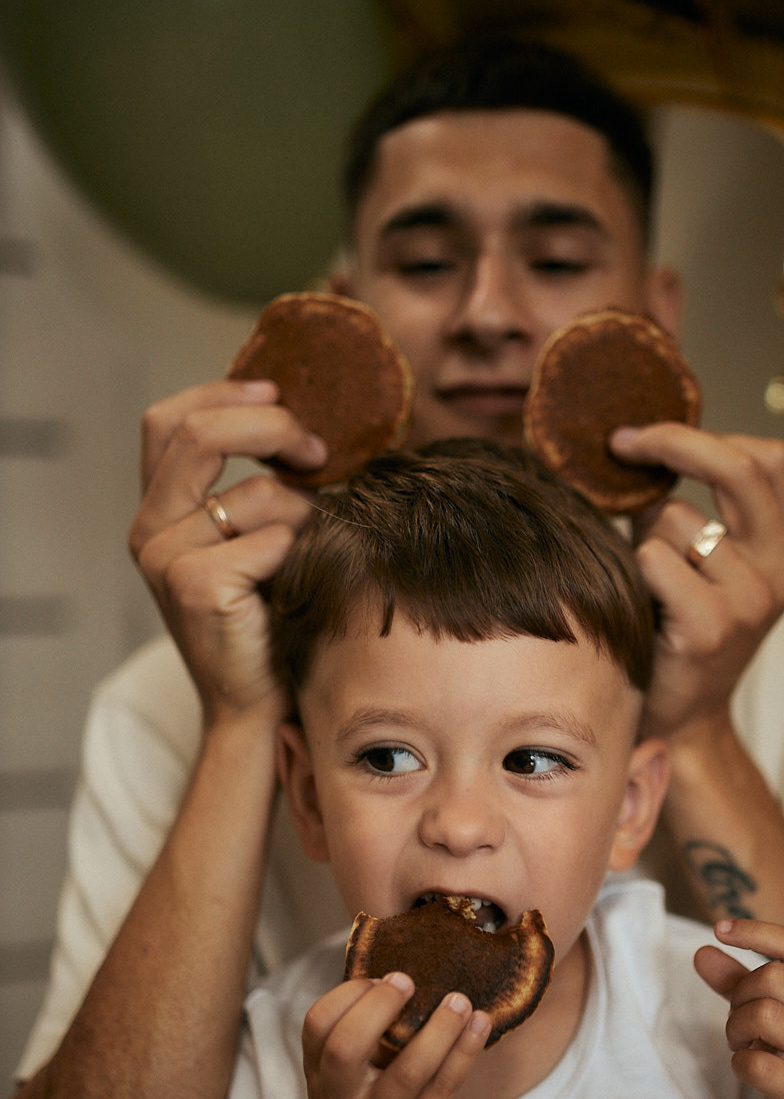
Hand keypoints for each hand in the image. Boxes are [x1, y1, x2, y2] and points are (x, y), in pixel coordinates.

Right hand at [129, 379, 327, 721]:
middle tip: (319, 449)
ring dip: (305, 511)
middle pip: (200, 434)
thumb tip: (302, 425)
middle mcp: (149, 531)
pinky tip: (302, 583)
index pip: (169, 420)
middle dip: (272, 426)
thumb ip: (252, 489)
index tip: (280, 393)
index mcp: (157, 512)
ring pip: (255, 493)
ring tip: (317, 546)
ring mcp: (167, 560)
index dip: (224, 393)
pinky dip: (303, 551)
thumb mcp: (250, 543)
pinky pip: (273, 538)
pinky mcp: (197, 587)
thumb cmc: (267, 622)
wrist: (256, 705)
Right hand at [302, 974, 490, 1098]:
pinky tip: (480, 1025)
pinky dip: (465, 1051)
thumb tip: (400, 974)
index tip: (379, 979)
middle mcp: (342, 1098)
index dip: (347, 994)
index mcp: (318, 1074)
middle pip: (346, 1048)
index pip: (317, 1025)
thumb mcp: (336, 1079)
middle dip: (378, 1007)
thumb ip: (356, 1036)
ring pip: (409, 1070)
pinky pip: (444, 1087)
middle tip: (408, 981)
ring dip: (439, 1029)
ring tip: (460, 1000)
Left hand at [610, 424, 783, 738]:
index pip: (769, 459)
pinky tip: (644, 605)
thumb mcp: (708, 565)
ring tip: (650, 584)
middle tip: (623, 443)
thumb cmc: (679, 631)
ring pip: (677, 517)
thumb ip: (696, 509)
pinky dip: (636, 572)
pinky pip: (655, 559)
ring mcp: (752, 599)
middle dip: (673, 442)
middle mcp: (783, 570)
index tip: (654, 436)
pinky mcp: (712, 626)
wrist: (682, 718)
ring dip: (645, 539)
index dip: (710, 434)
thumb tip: (643, 447)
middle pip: (737, 467)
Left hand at [694, 917, 783, 1098]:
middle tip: (738, 1020)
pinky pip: (756, 1063)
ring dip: (736, 1029)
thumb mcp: (772, 1014)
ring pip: (764, 1015)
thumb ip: (737, 982)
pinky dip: (739, 1064)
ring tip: (742, 1044)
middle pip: (773, 977)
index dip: (756, 931)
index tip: (720, 928)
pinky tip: (748, 1069)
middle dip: (740, 995)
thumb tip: (702, 951)